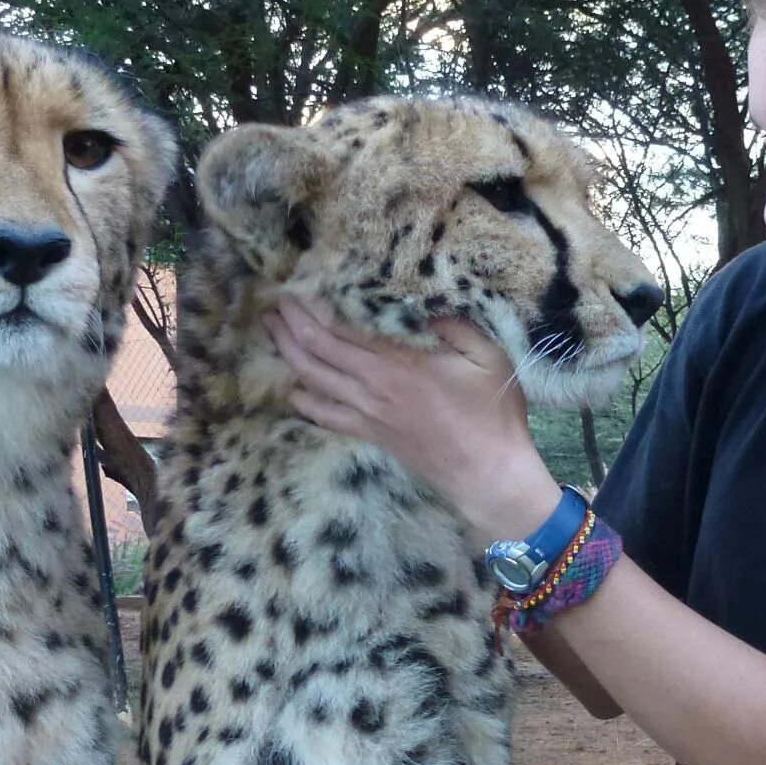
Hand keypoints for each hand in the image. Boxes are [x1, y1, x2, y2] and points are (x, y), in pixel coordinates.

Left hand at [263, 296, 563, 540]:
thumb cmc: (491, 415)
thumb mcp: (488, 359)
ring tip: (274, 335)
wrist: (486, 474)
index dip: (312, 312)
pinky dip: (306, 401)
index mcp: (397, 366)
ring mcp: (368, 415)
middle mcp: (372, 389)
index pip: (339, 334)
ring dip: (289, 356)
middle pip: (316, 354)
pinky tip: (294, 390)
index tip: (295, 291)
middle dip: (291, 328)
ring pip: (313, 383)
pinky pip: (327, 416)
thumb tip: (430, 310)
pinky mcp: (371, 435)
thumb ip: (457, 327)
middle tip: (274, 306)